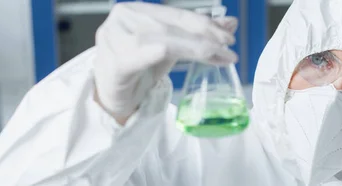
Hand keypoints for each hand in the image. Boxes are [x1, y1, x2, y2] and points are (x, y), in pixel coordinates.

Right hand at [93, 2, 237, 123]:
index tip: (228, 34)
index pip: (177, 14)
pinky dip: (161, 52)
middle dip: (205, 36)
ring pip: (164, 40)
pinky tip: (176, 53)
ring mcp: (115, 38)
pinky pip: (142, 54)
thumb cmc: (138, 68)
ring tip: (218, 56)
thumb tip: (230, 24)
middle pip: (172, 26)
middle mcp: (124, 18)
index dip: (205, 24)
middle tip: (228, 47)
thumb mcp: (171, 49)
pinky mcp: (115, 61)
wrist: (110, 94)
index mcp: (136, 10)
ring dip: (195, 48)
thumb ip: (196, 36)